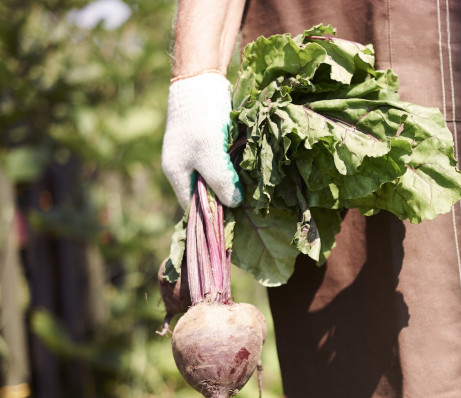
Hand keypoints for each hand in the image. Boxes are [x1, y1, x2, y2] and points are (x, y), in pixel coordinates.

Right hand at [161, 72, 241, 208]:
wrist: (202, 80)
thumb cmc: (202, 120)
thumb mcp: (212, 156)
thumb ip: (221, 182)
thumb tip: (233, 204)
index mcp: (176, 173)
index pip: (192, 206)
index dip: (211, 216)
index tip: (234, 222)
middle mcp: (183, 167)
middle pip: (204, 194)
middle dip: (223, 201)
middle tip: (247, 211)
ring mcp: (195, 155)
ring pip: (214, 179)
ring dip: (230, 186)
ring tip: (252, 197)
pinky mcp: (208, 144)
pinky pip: (220, 165)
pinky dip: (233, 171)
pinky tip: (249, 176)